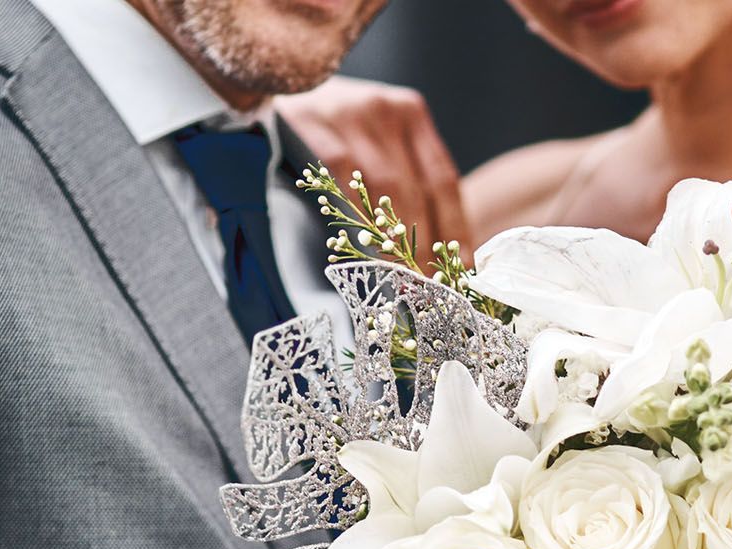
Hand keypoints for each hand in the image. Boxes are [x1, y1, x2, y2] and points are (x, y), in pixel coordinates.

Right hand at [277, 77, 472, 262]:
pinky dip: (356, 216)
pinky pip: (342, 178)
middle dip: (425, 245)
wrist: (269, 77)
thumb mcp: (373, 138)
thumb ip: (405, 176)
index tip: (463, 269)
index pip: (444, 180)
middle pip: (416, 189)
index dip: (456, 229)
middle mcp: (385, 108)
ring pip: (384, 188)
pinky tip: (361, 248)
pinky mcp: (312, 122)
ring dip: (394, 239)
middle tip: (429, 287)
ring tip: (401, 278)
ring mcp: (349, 112)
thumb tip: (437, 246)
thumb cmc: (329, 125)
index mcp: (411, 113)